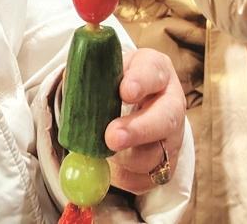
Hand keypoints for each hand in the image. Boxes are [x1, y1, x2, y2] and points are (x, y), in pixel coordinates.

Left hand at [104, 48, 186, 195]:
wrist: (134, 104)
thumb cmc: (117, 82)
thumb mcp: (108, 68)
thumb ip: (94, 73)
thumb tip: (74, 87)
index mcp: (156, 70)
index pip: (152, 72)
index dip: (140, 82)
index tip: (125, 91)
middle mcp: (171, 103)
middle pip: (165, 118)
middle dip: (138, 130)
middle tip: (112, 137)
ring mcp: (172, 136)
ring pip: (155, 154)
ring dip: (127, 158)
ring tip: (104, 154)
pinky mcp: (165, 164)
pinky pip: (146, 178)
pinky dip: (124, 176)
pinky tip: (111, 167)